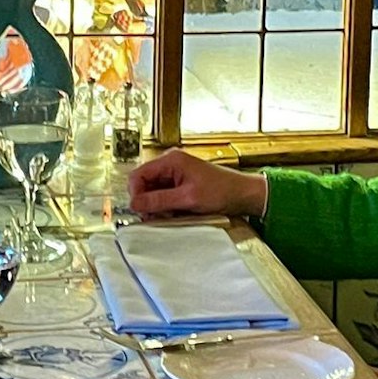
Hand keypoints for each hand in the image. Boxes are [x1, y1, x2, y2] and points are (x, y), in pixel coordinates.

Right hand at [127, 149, 267, 219]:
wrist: (243, 195)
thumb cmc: (221, 191)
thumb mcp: (188, 198)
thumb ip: (159, 201)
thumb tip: (134, 204)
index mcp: (170, 160)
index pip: (138, 176)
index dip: (136, 194)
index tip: (141, 211)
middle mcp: (170, 165)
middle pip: (144, 185)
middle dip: (148, 203)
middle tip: (157, 217)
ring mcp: (175, 175)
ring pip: (154, 194)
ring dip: (158, 207)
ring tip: (172, 216)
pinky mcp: (181, 185)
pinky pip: (165, 198)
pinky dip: (167, 208)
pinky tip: (177, 214)